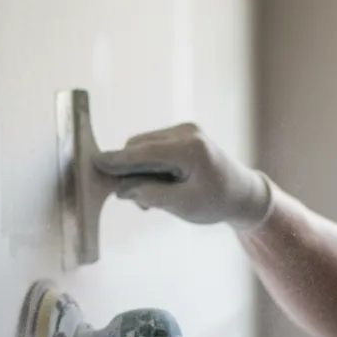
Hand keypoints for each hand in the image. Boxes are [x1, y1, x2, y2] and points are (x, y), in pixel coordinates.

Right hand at [95, 124, 272, 228]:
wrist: (241, 193)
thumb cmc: (216, 202)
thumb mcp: (183, 205)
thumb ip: (151, 195)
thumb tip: (122, 189)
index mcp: (191, 149)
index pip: (144, 151)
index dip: (118, 160)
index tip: (95, 163)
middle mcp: (186, 132)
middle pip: (138, 146)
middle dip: (130, 171)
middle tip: (140, 203)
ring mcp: (184, 130)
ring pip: (141, 146)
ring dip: (138, 170)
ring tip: (153, 198)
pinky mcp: (180, 134)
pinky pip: (151, 146)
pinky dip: (147, 166)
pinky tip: (160, 185)